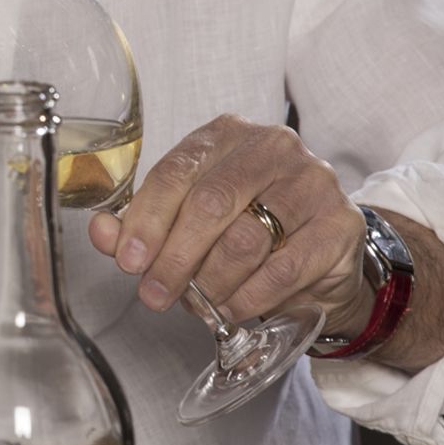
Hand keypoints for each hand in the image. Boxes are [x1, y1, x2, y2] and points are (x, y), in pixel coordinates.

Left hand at [87, 114, 374, 335]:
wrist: (323, 256)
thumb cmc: (247, 230)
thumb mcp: (188, 221)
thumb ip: (141, 224)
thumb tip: (103, 233)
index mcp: (226, 135)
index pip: (176, 171)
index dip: (146, 219)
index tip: (129, 261)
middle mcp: (272, 147)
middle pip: (209, 203)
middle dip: (174, 257)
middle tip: (155, 294)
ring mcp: (312, 182)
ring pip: (246, 238)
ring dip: (212, 282)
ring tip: (199, 304)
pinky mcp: (340, 223)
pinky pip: (284, 268)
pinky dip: (249, 297)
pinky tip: (232, 308)